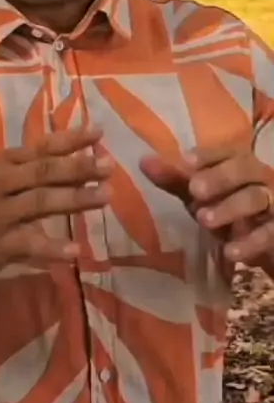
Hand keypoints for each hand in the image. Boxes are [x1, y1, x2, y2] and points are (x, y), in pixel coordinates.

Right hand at [0, 126, 112, 279]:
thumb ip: (30, 170)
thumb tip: (78, 160)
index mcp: (4, 164)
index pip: (41, 147)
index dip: (70, 138)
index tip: (99, 131)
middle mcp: (2, 184)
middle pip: (44, 172)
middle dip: (79, 167)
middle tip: (109, 165)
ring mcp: (0, 215)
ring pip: (41, 203)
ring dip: (75, 199)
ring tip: (105, 196)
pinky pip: (29, 244)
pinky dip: (53, 247)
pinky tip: (75, 250)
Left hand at [140, 147, 273, 263]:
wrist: (264, 243)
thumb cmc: (229, 211)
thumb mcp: (202, 197)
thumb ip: (176, 180)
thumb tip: (142, 161)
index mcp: (240, 164)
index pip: (227, 151)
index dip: (208, 153)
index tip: (186, 160)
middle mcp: (260, 178)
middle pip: (245, 168)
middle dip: (220, 177)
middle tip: (195, 189)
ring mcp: (273, 203)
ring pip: (256, 198)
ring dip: (230, 207)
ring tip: (203, 220)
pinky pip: (269, 233)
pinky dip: (251, 242)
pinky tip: (231, 252)